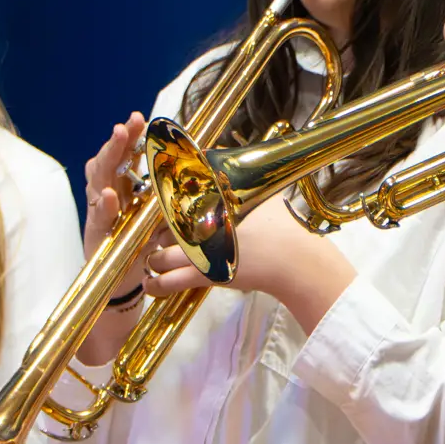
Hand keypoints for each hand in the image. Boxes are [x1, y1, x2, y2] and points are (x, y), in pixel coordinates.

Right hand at [82, 114, 149, 292]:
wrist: (123, 278)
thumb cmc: (140, 242)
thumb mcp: (156, 215)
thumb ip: (166, 194)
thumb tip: (194, 169)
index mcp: (122, 186)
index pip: (125, 156)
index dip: (130, 137)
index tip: (140, 119)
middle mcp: (107, 194)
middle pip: (109, 161)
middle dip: (119, 141)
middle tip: (127, 124)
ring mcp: (99, 212)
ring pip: (99, 180)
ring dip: (109, 158)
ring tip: (118, 138)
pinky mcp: (97, 233)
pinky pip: (100, 217)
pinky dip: (104, 206)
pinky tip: (108, 195)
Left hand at [142, 195, 355, 331]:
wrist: (293, 259)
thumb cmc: (280, 225)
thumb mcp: (262, 191)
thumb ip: (240, 174)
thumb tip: (219, 158)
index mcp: (213, 200)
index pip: (175, 197)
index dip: (163, 203)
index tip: (160, 208)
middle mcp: (202, 222)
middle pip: (165, 225)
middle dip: (159, 231)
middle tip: (157, 235)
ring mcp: (202, 250)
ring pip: (162, 254)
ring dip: (155, 257)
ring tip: (154, 258)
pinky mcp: (205, 274)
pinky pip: (172, 282)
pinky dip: (158, 285)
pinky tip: (150, 285)